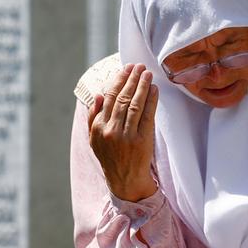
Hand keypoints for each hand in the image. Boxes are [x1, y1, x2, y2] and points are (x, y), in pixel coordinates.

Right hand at [88, 63, 158, 201]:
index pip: (108, 98)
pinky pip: (147, 116)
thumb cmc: (110, 158)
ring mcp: (127, 136)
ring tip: (147, 73)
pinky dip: (151, 101)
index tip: (125, 69)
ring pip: (134, 104)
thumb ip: (93, 117)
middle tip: (139, 66)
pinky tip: (154, 90)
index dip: (118, 81)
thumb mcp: (94, 139)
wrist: (125, 181)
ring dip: (142, 86)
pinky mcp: (142, 141)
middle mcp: (111, 131)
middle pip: (122, 98)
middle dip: (131, 79)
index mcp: (98, 128)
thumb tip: (97, 94)